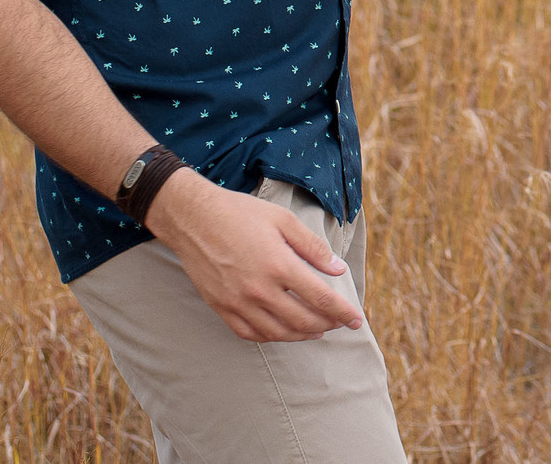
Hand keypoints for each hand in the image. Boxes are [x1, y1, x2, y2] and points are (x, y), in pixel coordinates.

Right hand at [146, 170, 365, 342]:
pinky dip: (270, 337)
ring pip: (277, 333)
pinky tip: (282, 332)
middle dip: (327, 325)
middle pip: (302, 320)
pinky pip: (249, 333)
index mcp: (280, 265)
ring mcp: (238, 302)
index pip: (321, 299)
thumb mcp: (283, 220)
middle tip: (340, 324)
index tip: (357, 319)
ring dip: (301, 336)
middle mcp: (259, 290)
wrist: (193, 218)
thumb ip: (313, 247)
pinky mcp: (221, 307)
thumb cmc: (240, 213)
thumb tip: (338, 269)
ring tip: (317, 331)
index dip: (343, 312)